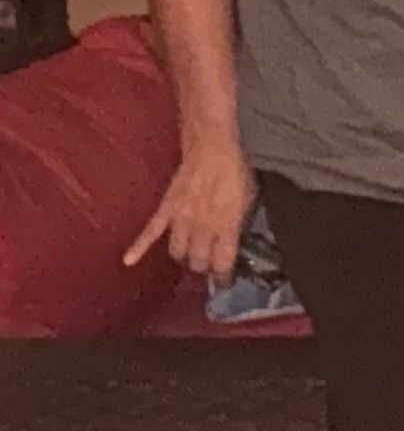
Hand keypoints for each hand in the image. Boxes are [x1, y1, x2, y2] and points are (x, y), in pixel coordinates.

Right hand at [125, 140, 253, 280]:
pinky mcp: (165, 209)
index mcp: (227, 226)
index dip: (223, 277)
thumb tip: (234, 245)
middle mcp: (203, 227)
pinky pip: (150, 232)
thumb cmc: (234, 173)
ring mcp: (181, 219)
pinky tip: (128, 261)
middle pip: (197, 262)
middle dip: (203, 269)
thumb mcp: (248, 201)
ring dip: (184, 258)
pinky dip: (138, 247)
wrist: (211, 149)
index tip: (225, 282)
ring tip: (190, 259)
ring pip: (177, 252)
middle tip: (208, 268)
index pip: (222, 263)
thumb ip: (238, 226)